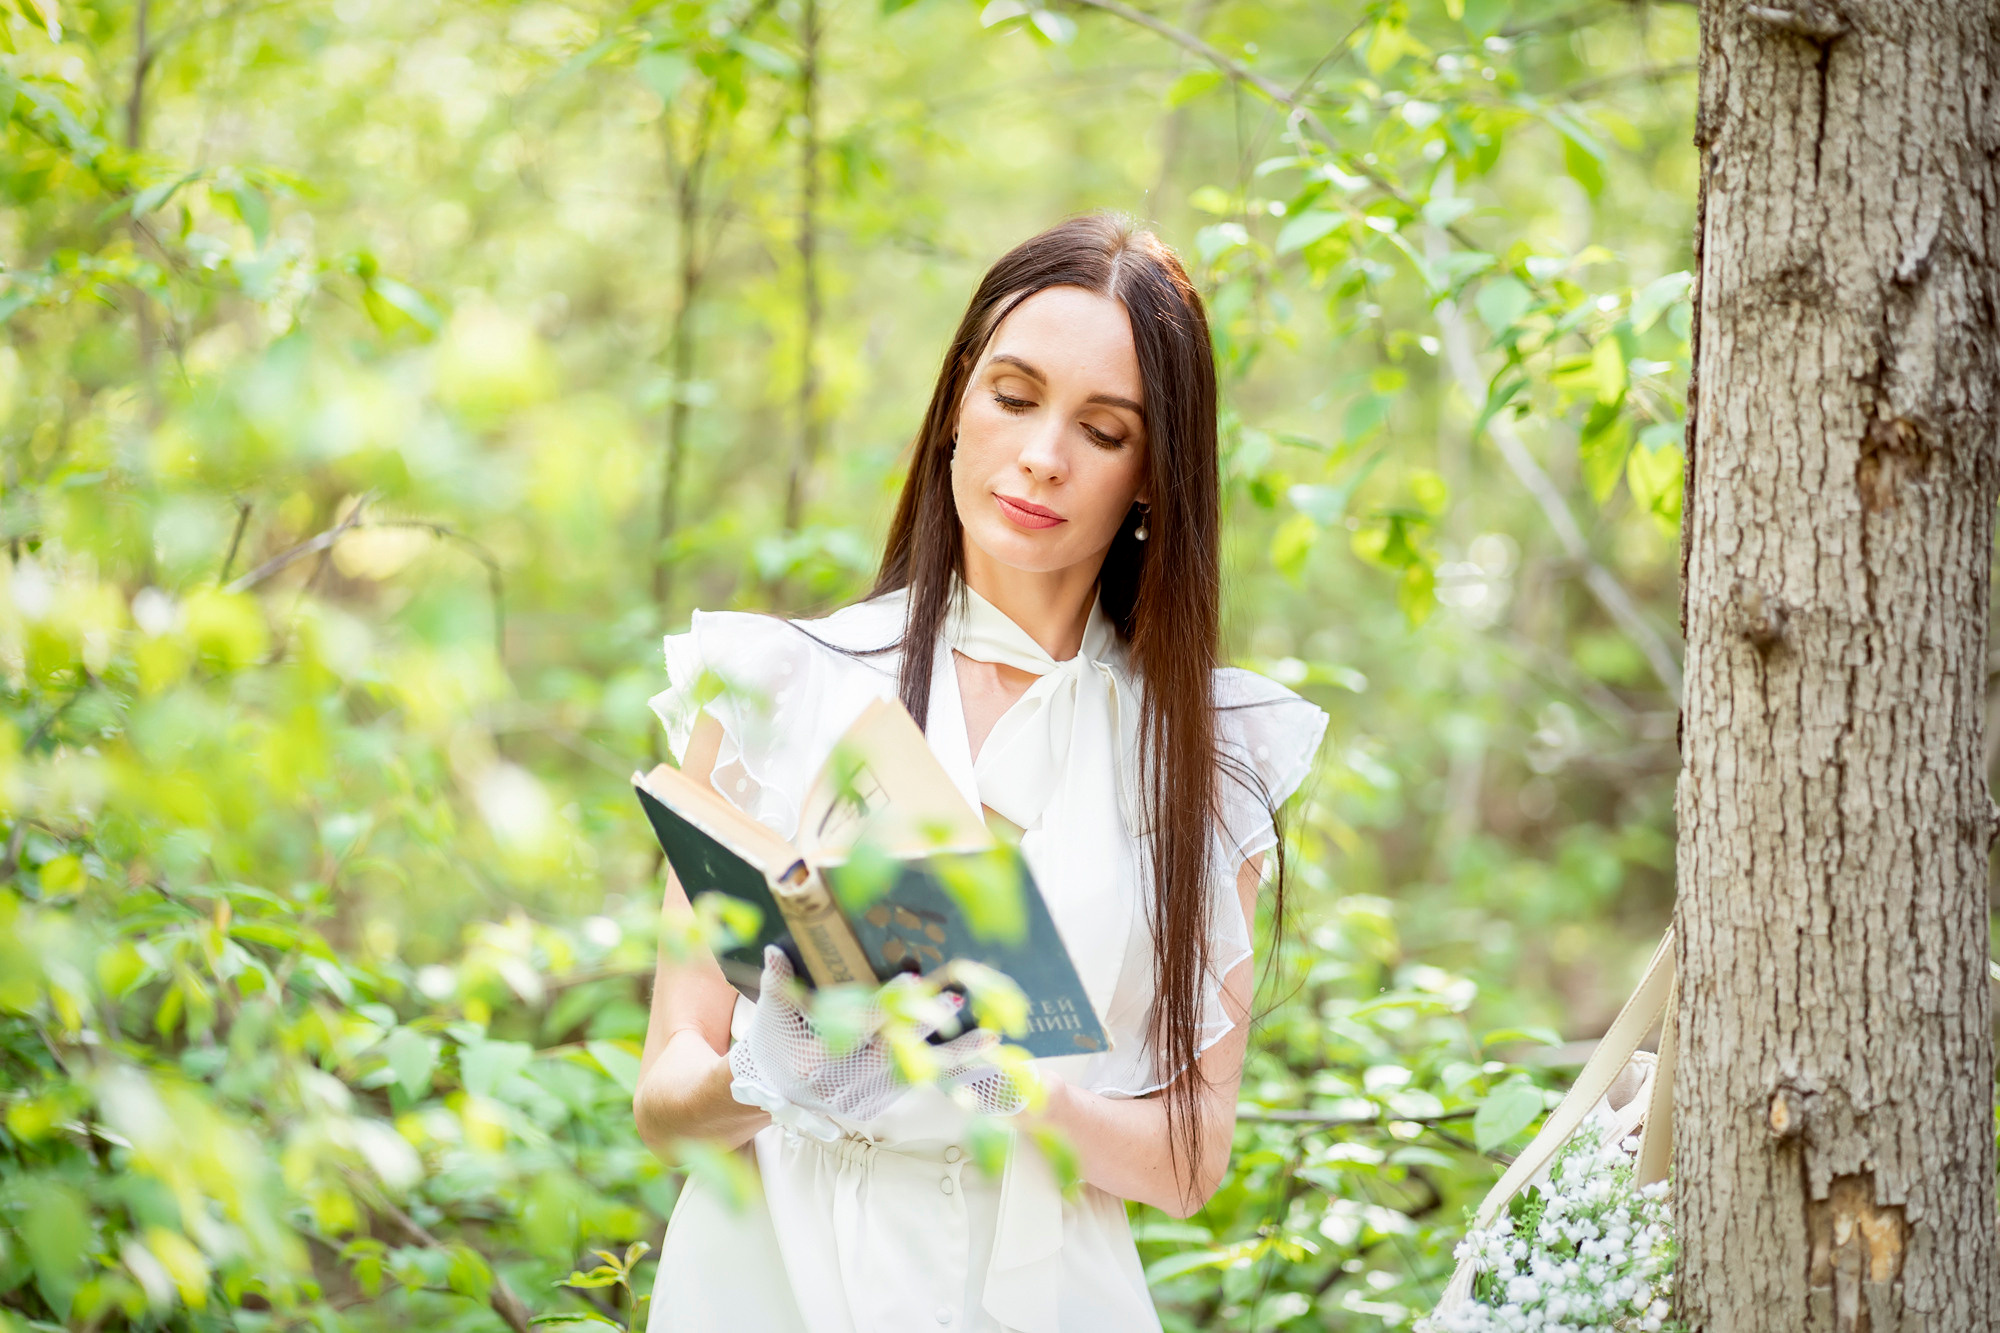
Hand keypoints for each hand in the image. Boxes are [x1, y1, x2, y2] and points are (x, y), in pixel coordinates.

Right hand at [727, 946, 1007, 1138]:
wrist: (772, 1090)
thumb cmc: (774, 1043)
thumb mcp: (770, 1014)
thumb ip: (777, 982)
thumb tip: (776, 949)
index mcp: (813, 1063)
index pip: (856, 1028)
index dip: (886, 1005)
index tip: (913, 981)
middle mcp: (842, 1087)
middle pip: (893, 1056)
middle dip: (928, 1028)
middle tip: (958, 999)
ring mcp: (863, 1100)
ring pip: (916, 1078)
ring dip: (956, 1058)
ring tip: (991, 1036)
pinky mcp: (879, 1105)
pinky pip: (920, 1088)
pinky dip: (954, 1077)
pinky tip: (986, 1063)